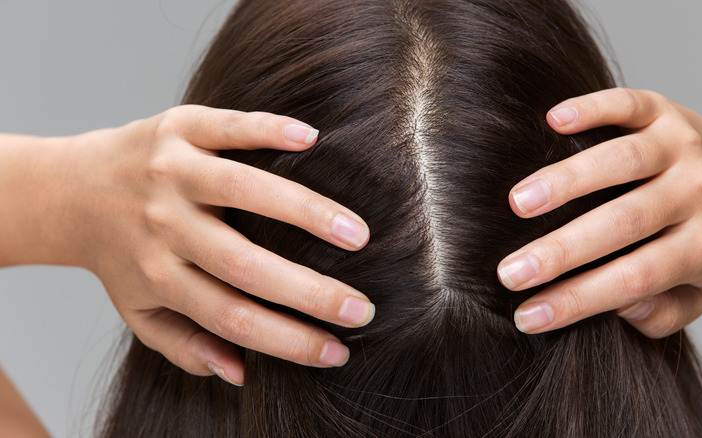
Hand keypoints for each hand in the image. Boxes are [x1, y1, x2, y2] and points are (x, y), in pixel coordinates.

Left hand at [53, 106, 374, 384]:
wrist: (70, 189)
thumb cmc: (120, 256)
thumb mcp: (140, 312)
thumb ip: (186, 346)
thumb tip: (240, 373)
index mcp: (159, 276)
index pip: (232, 318)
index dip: (287, 340)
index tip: (337, 352)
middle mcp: (164, 227)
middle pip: (244, 265)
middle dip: (310, 292)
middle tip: (362, 307)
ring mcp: (170, 173)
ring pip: (243, 192)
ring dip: (306, 213)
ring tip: (358, 234)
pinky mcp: (177, 129)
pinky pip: (227, 128)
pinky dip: (269, 131)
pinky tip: (312, 139)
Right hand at [497, 88, 701, 337]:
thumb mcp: (700, 290)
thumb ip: (663, 314)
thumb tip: (621, 307)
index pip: (635, 279)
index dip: (578, 300)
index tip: (527, 316)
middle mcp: (696, 193)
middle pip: (625, 223)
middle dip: (562, 250)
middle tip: (509, 272)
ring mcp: (680, 146)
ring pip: (623, 161)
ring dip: (567, 181)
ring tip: (517, 204)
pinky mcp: (662, 110)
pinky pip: (628, 105)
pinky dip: (591, 108)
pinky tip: (551, 120)